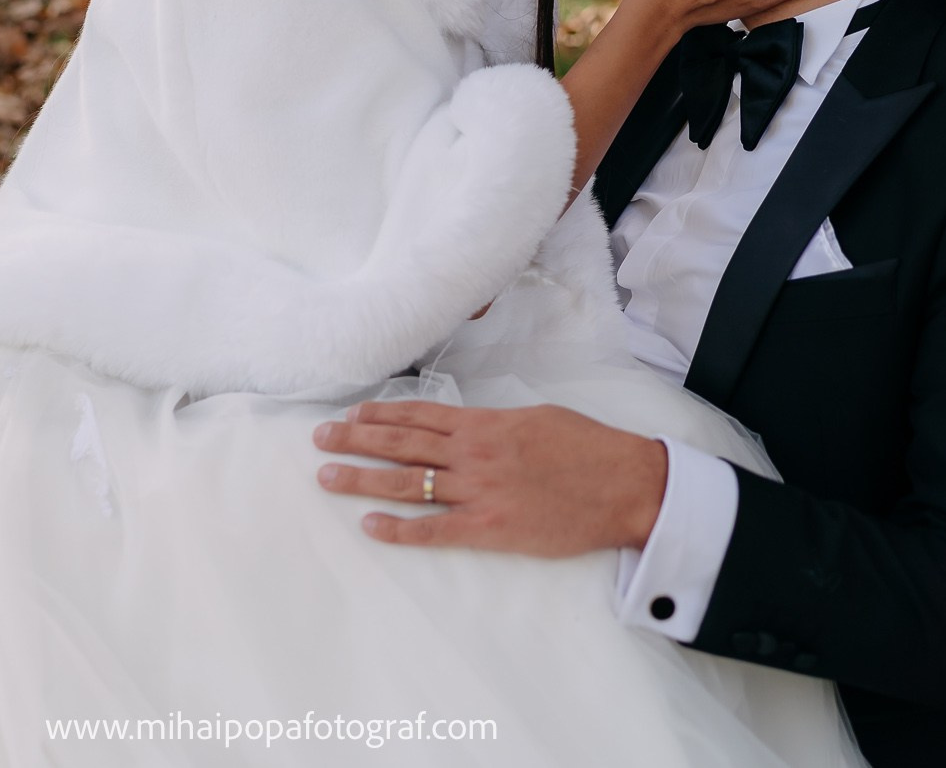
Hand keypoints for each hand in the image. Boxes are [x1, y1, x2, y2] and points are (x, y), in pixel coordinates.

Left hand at [312, 399, 667, 556]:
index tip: (349, 415)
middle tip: (319, 440)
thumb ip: (497, 424)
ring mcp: (480, 491)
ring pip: (408, 483)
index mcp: (486, 424)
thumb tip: (469, 426)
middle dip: (356, 440)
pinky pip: (436, 529)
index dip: (379, 415)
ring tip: (327, 477)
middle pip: (401, 444)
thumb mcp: (538, 418)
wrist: (626, 485)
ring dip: (364, 479)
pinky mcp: (492, 528)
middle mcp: (474, 453)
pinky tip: (371, 526)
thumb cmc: (588, 449)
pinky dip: (401, 529)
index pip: (419, 416)